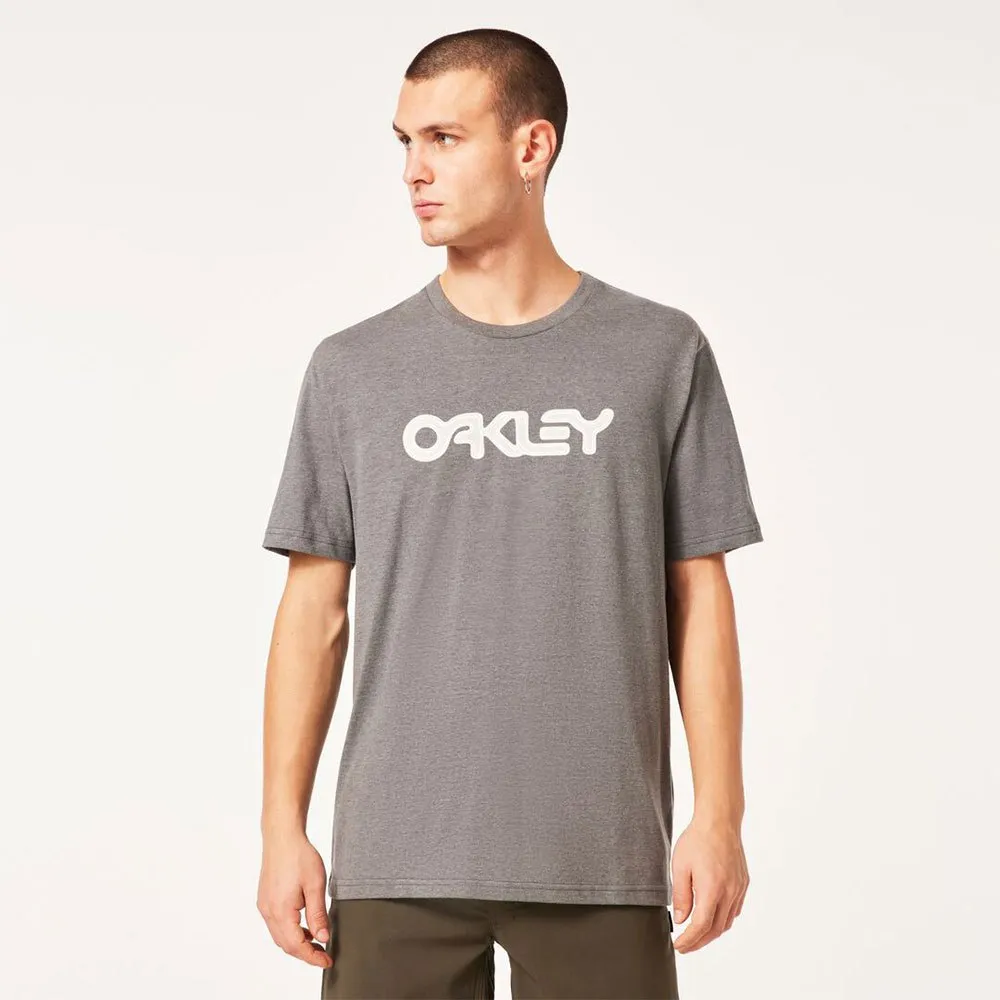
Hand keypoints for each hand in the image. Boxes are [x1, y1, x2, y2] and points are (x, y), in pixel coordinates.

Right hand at [257, 831, 333, 968]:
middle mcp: (269, 911)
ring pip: (280, 936)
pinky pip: (276, 924)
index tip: (326, 961)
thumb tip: (323, 937)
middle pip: (286, 944)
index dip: (312, 957)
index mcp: (281, 911)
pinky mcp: (265, 899)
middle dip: (305, 953)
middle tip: (323, 955)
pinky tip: (304, 926)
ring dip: (297, 943)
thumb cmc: (299, 855)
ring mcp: (265, 906)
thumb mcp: (315, 884)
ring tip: (317, 942)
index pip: (296, 945)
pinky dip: (290, 931)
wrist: (282, 836)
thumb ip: (318, 914)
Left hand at [669, 816, 748, 953]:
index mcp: (712, 889)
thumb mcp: (680, 866)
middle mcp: (729, 893)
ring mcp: (738, 889)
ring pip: (727, 922)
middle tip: (685, 946)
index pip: (701, 926)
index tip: (678, 946)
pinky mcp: (743, 883)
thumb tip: (681, 920)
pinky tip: (712, 917)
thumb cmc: (697, 839)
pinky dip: (722, 919)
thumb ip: (681, 896)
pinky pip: (734, 910)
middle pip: (716, 929)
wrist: (720, 821)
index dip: (689, 940)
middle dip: (699, 942)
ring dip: (712, 933)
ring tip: (696, 936)